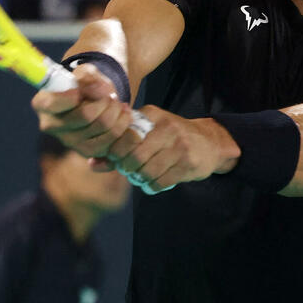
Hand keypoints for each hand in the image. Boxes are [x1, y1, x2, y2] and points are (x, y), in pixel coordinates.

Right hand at [30, 63, 132, 158]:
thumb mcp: (85, 72)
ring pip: (102, 128)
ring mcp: (68, 141)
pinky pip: (111, 143)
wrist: (95, 100)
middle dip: (105, 101)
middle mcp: (51, 125)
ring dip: (117, 112)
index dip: (72, 96)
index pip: (53, 103)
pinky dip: (122, 126)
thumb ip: (88, 77)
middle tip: (110, 94)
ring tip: (118, 103)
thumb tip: (99, 89)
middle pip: (85, 115)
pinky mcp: (86, 152)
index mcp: (43, 103)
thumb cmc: (85, 84)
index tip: (83, 90)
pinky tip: (123, 116)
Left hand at [102, 107, 239, 192]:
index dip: (115, 153)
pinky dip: (152, 187)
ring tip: (141, 177)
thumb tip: (92, 164)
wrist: (210, 142)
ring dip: (140, 179)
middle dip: (127, 169)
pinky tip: (152, 183)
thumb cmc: (170, 137)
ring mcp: (179, 145)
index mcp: (152, 115)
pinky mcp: (188, 163)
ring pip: (147, 172)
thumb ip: (119, 147)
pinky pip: (160, 182)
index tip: (118, 159)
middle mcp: (166, 127)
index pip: (123, 136)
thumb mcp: (147, 132)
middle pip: (134, 157)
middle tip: (129, 171)